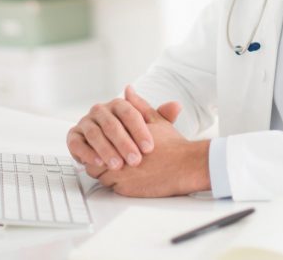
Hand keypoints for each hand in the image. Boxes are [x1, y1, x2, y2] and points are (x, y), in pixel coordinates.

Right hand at [66, 85, 181, 169]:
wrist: (114, 148)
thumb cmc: (134, 138)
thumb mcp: (151, 127)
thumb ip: (162, 117)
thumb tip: (176, 105)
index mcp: (118, 105)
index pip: (129, 113)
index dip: (139, 130)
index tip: (149, 147)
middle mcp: (100, 110)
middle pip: (111, 124)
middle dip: (124, 143)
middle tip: (135, 160)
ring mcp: (86, 122)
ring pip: (94, 133)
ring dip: (105, 149)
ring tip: (117, 165)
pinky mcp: (74, 137)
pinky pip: (77, 143)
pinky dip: (86, 153)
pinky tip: (97, 163)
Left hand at [92, 90, 210, 196]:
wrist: (186, 165)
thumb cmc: (172, 144)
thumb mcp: (155, 119)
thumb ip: (138, 105)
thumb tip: (128, 91)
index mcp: (121, 137)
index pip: (98, 141)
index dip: (103, 143)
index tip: (109, 144)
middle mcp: (117, 155)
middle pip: (96, 161)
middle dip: (101, 159)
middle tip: (110, 158)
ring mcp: (120, 175)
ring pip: (102, 176)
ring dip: (107, 173)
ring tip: (120, 169)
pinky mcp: (125, 190)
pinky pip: (112, 188)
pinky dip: (117, 184)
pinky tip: (128, 179)